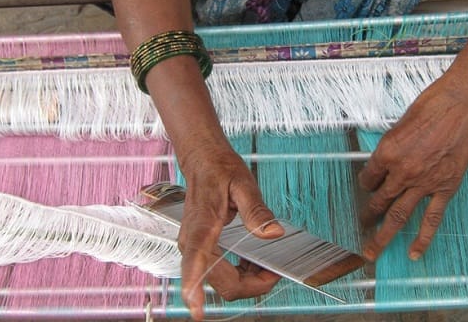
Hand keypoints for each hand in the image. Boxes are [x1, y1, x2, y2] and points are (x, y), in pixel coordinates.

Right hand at [177, 145, 284, 320]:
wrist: (203, 161)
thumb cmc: (219, 170)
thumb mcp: (243, 184)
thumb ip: (256, 210)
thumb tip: (272, 233)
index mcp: (201, 228)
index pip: (196, 264)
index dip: (196, 290)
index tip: (197, 312)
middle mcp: (193, 243)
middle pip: (221, 283)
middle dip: (250, 286)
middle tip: (274, 272)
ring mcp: (195, 248)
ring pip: (221, 282)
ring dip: (246, 280)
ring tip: (267, 265)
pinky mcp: (200, 249)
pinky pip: (220, 272)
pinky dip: (239, 273)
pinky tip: (253, 260)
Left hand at [358, 69, 467, 261]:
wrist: (464, 103)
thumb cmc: (433, 105)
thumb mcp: (401, 124)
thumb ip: (392, 147)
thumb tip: (387, 161)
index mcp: (387, 152)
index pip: (368, 177)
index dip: (365, 184)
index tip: (366, 188)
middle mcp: (402, 171)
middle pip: (379, 200)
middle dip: (367, 215)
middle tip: (360, 226)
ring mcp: (424, 182)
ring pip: (398, 216)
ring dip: (383, 235)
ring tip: (371, 251)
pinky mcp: (446, 187)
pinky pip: (431, 218)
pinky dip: (422, 238)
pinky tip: (413, 253)